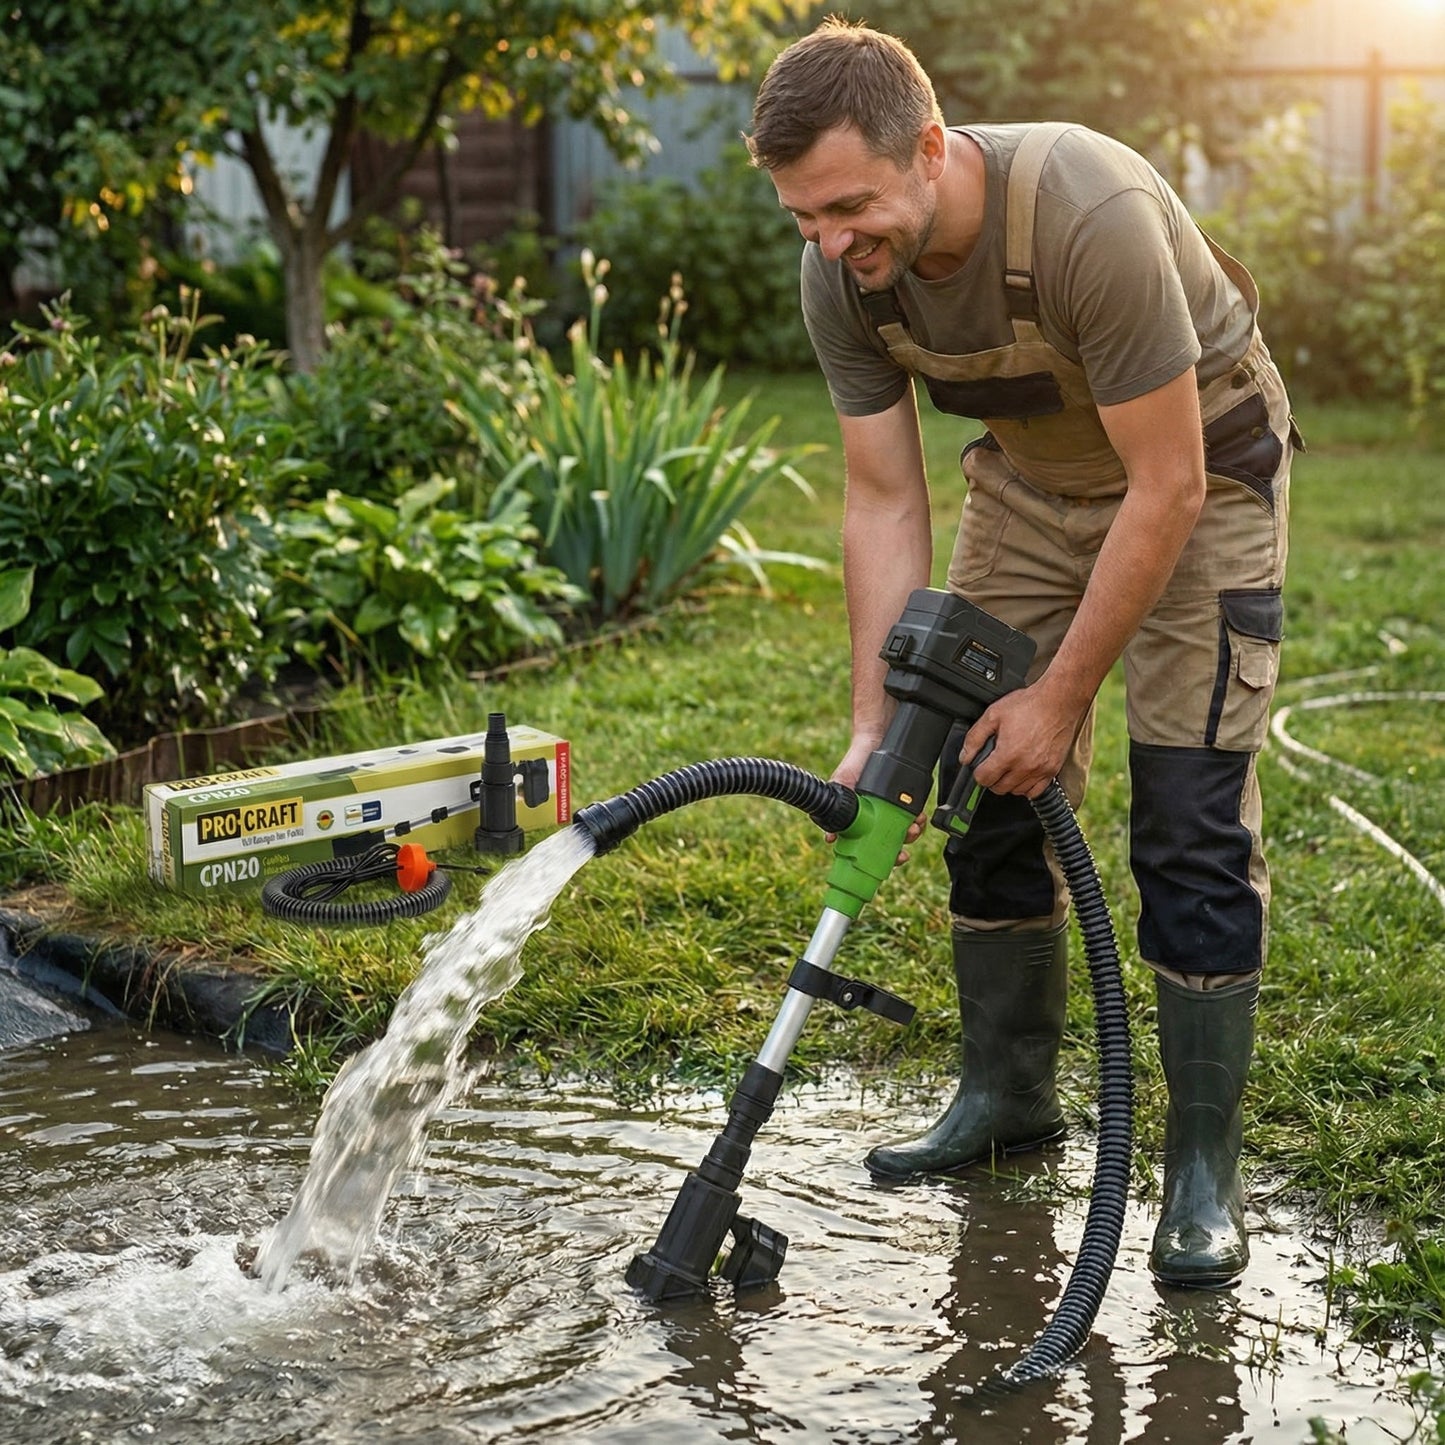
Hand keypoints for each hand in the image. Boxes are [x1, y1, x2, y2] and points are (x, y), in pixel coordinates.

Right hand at [829, 734, 924, 860]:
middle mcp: (875, 819)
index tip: (892, 860)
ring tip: (914, 826)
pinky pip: (913, 817)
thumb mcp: (842, 784)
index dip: (879, 858)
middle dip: (898, 850)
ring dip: (911, 834)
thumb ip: (837, 809)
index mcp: (859, 820)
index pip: (868, 847)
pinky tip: (919, 816)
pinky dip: (917, 820)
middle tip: (904, 852)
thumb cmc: (854, 764)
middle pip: (889, 844)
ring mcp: (890, 812)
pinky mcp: (903, 803)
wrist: (874, 742)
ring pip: (903, 833)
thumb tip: (831, 837)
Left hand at [963, 682, 1082, 798]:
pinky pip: (1036, 792)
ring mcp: (1040, 770)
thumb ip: (975, 737)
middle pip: (999, 788)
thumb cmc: (1029, 705)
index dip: (978, 773)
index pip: (984, 779)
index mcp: (1008, 754)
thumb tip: (965, 756)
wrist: (1057, 701)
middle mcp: (1025, 766)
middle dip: (992, 779)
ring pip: (1017, 791)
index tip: (980, 766)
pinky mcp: (1052, 770)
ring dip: (1008, 783)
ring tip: (1008, 768)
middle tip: (993, 765)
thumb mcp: (993, 715)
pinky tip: (1023, 774)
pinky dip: (1027, 787)